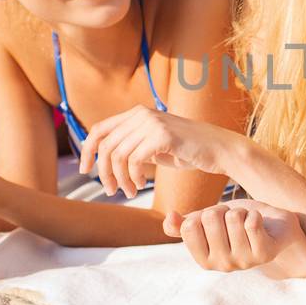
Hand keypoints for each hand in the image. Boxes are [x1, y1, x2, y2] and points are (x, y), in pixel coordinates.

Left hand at [79, 105, 241, 196]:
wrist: (220, 149)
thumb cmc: (188, 150)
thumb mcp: (155, 145)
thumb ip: (133, 145)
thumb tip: (107, 159)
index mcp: (137, 113)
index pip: (100, 129)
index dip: (87, 150)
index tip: (85, 170)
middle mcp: (142, 114)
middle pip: (106, 145)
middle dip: (104, 172)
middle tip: (111, 191)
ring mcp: (153, 123)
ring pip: (119, 155)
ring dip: (120, 179)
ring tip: (129, 191)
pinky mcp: (163, 136)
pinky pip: (135, 160)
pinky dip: (133, 177)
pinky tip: (140, 185)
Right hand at [163, 199, 305, 278]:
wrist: (274, 229)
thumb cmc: (238, 226)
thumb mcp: (207, 223)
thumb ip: (184, 224)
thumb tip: (169, 218)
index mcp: (204, 260)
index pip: (189, 227)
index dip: (204, 214)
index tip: (216, 222)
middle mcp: (222, 265)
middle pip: (210, 217)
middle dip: (224, 210)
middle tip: (234, 220)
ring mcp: (244, 261)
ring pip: (233, 217)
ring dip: (242, 212)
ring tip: (247, 222)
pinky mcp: (264, 253)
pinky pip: (252, 222)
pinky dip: (255, 214)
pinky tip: (260, 224)